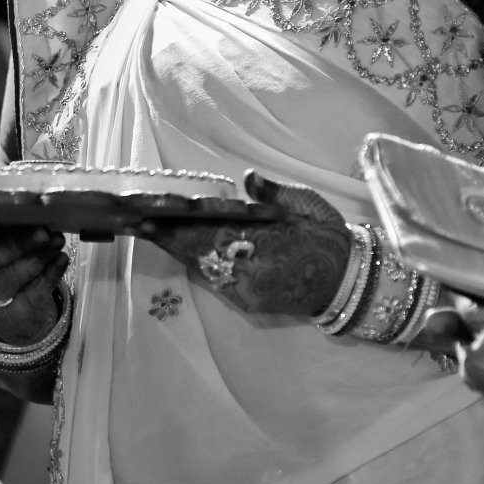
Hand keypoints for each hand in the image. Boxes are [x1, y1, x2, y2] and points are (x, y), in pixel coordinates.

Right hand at [0, 224, 68, 345]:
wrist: (17, 319)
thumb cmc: (4, 270)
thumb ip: (1, 233)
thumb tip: (26, 211)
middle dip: (14, 245)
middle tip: (42, 232)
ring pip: (8, 280)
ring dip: (36, 258)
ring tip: (56, 241)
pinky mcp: (10, 318)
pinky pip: (31, 294)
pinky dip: (50, 274)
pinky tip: (61, 260)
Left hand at [140, 171, 351, 317]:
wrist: (347, 282)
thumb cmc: (328, 237)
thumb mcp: (308, 206)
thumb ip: (275, 193)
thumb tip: (247, 178)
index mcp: (266, 249)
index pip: (211, 236)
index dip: (177, 227)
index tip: (149, 216)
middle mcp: (251, 277)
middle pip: (199, 254)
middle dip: (168, 237)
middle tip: (135, 220)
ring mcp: (247, 294)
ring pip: (203, 269)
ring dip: (177, 250)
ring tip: (149, 231)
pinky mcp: (248, 305)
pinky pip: (215, 282)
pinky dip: (196, 263)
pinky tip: (180, 248)